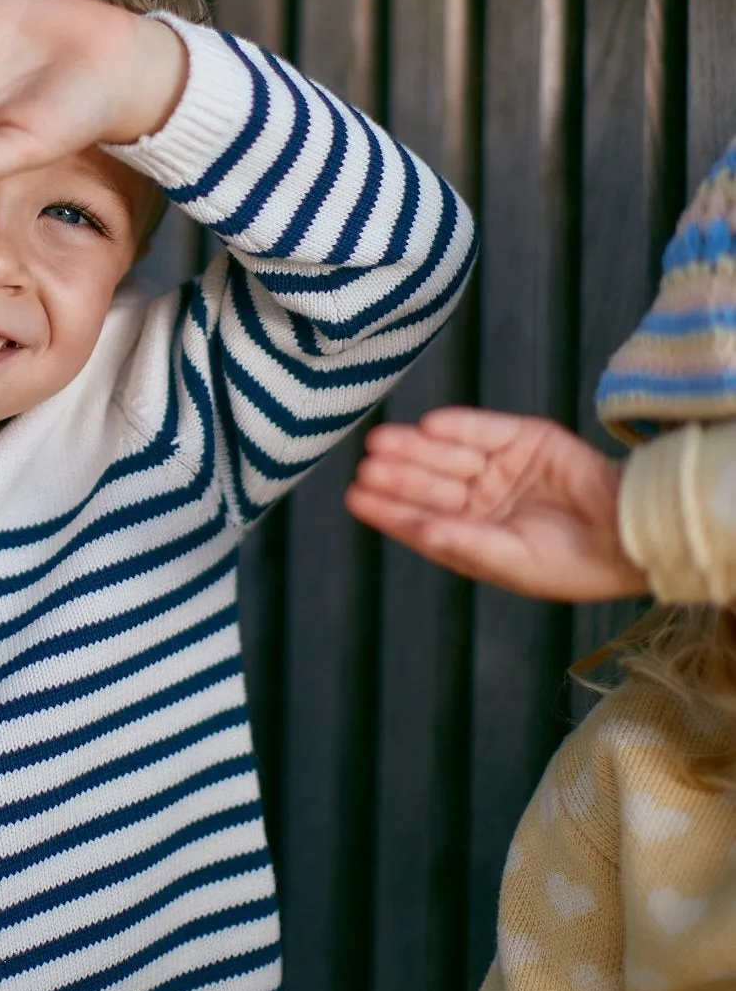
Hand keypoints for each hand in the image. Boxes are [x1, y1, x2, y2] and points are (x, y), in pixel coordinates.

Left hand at [344, 407, 649, 600]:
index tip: (357, 498)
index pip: (421, 521)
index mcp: (474, 536)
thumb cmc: (577, 563)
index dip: (389, 510)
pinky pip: (484, 430)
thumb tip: (422, 534)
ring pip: (448, 454)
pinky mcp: (525, 439)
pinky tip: (430, 426)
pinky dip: (458, 427)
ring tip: (384, 442)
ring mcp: (502, 468)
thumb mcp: (516, 562)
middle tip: (368, 466)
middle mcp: (482, 500)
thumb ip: (467, 545)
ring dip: (417, 449)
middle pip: (429, 484)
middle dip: (398, 475)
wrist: (633, 533)